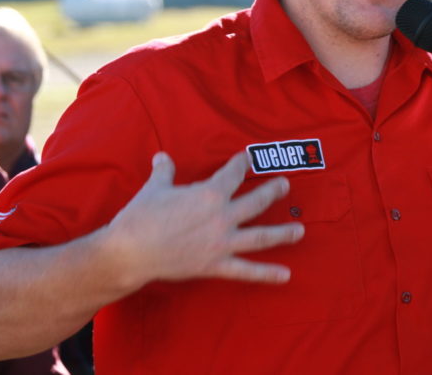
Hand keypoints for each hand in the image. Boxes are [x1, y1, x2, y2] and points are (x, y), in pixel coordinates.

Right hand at [104, 151, 304, 290]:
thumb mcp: (155, 187)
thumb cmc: (141, 217)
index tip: (248, 158)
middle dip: (272, 191)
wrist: (131, 251)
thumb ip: (165, 171)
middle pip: (255, 202)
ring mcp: (222, 242)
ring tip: (300, 230)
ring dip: (283, 234)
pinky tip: (286, 275)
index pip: (232, 173)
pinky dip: (267, 274)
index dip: (242, 163)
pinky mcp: (216, 265)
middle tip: (285, 185)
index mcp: (209, 193)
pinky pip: (246, 270)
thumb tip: (162, 156)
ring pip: (260, 236)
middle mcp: (222, 216)